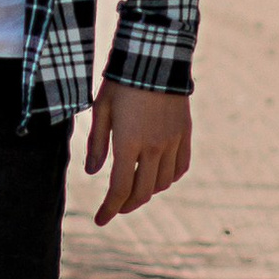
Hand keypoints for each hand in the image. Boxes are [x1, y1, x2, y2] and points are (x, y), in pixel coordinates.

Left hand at [85, 81, 191, 226]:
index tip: (100, 221)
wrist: (156, 57)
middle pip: (142, 192)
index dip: (109, 209)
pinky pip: (180, 167)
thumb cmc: (121, 81)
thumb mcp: (101, 109)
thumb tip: (93, 172)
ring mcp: (172, 141)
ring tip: (134, 189)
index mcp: (128, 143)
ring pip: (162, 183)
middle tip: (116, 208)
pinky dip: (169, 178)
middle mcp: (153, 147)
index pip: (119, 188)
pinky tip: (158, 176)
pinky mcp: (185, 134)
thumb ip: (97, 143)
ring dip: (147, 192)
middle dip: (126, 205)